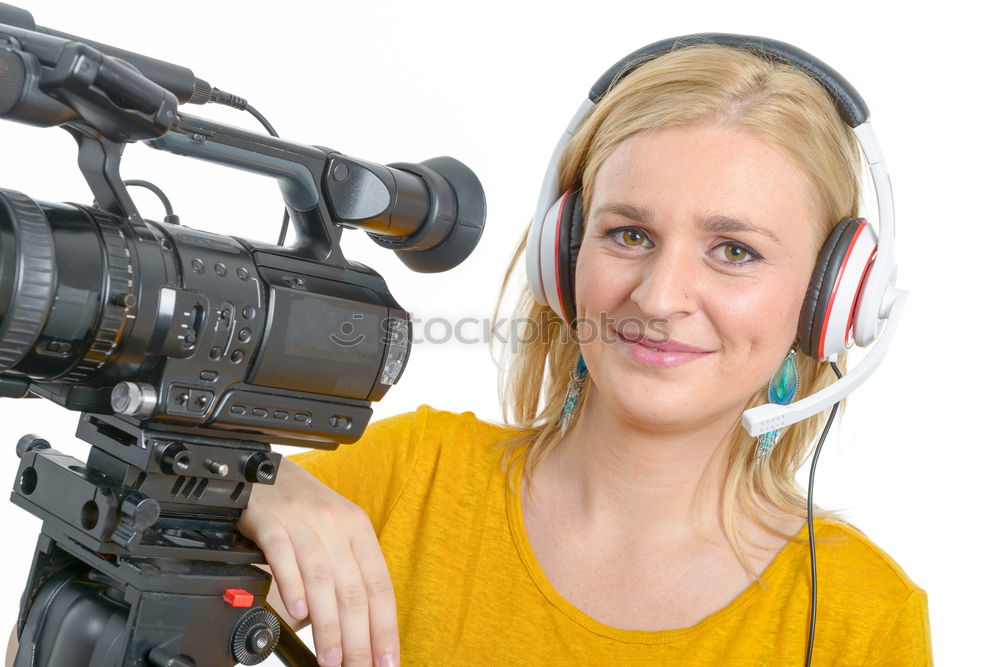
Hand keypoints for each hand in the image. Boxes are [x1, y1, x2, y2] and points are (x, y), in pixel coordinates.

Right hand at [238, 459, 398, 666]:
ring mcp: (302, 521)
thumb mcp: (335, 532)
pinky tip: (297, 613)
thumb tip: (355, 627)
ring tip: (331, 659)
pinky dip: (292, 585)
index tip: (387, 660)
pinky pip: (283, 555)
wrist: (264, 471)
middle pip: (352, 589)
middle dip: (358, 638)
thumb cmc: (302, 507)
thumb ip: (345, 573)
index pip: (379, 586)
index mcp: (358, 529)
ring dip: (327, 625)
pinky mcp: (269, 521)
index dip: (385, 627)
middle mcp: (335, 525)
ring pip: (322, 579)